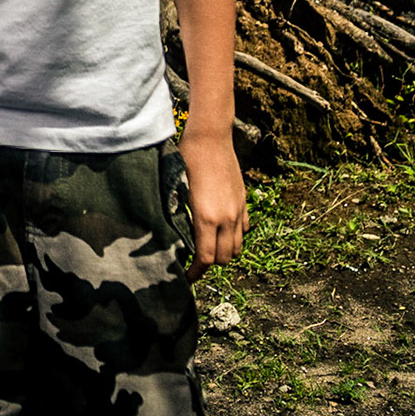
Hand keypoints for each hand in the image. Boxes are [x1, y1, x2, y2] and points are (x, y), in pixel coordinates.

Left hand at [178, 130, 247, 280]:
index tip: (186, 277)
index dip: (196, 272)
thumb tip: (170, 238)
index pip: (206, 259)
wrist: (210, 137)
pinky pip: (244, 228)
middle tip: (194, 263)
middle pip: (225, 258)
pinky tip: (220, 231)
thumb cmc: (186, 160)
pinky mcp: (243, 201)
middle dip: (210, 265)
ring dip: (224, 253)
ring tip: (208, 249)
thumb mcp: (175, 190)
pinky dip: (234, 236)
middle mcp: (226, 218)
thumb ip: (177, 216)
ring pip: (238, 246)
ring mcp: (238, 210)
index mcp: (206, 218)